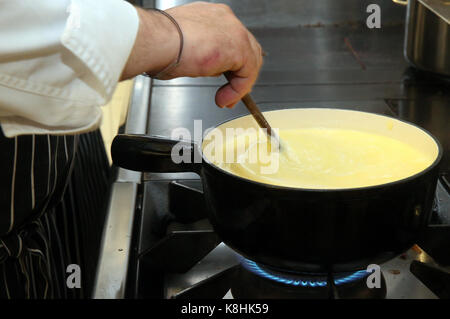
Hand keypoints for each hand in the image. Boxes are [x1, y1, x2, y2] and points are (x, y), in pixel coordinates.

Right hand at [121, 2, 262, 107]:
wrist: (157, 41)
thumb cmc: (158, 43)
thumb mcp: (182, 47)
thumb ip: (199, 54)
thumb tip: (202, 69)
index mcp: (211, 16)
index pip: (232, 40)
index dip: (231, 64)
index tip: (225, 82)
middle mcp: (225, 19)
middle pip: (247, 49)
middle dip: (240, 74)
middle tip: (230, 93)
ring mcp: (234, 31)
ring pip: (250, 62)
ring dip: (239, 85)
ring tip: (226, 99)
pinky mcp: (238, 48)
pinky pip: (247, 74)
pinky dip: (238, 90)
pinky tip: (225, 98)